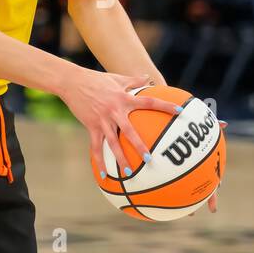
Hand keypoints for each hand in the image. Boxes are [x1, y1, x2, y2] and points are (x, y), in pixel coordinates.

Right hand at [57, 66, 180, 175]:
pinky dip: (99, 162)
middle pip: (130, 130)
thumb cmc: (96, 79)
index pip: (149, 102)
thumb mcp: (116, 78)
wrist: (73, 82)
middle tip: (149, 158)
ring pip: (113, 143)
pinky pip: (96, 147)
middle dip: (140, 145)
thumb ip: (133, 80)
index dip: (165, 106)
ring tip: (130, 174)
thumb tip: (147, 77)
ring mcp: (103, 120)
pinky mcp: (91, 126)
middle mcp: (115, 111)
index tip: (180, 112)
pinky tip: (104, 175)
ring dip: (121, 159)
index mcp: (124, 99)